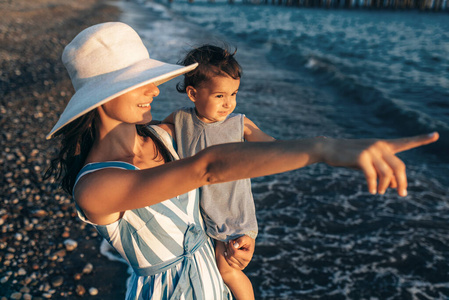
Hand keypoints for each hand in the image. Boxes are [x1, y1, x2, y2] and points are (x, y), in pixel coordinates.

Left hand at [224, 236, 254, 269]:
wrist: (248, 245)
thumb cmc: (246, 241)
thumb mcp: (246, 238)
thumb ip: (241, 240)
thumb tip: (235, 246)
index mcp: (248, 256)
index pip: (235, 253)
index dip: (231, 246)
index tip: (230, 240)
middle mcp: (245, 263)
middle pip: (231, 256)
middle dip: (228, 248)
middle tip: (228, 242)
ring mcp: (241, 266)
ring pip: (229, 259)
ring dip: (227, 251)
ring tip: (228, 246)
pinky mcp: (237, 267)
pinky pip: (229, 263)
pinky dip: (227, 257)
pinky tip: (227, 252)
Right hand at [322, 132, 438, 196]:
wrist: (329, 149)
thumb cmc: (350, 157)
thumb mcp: (369, 163)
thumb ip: (383, 170)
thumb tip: (396, 185)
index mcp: (384, 145)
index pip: (405, 142)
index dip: (421, 139)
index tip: (436, 134)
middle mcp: (380, 146)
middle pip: (399, 167)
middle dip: (402, 182)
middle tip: (402, 194)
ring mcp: (371, 150)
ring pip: (387, 173)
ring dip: (386, 186)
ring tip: (381, 193)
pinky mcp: (361, 157)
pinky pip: (373, 176)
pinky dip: (373, 186)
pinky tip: (372, 191)